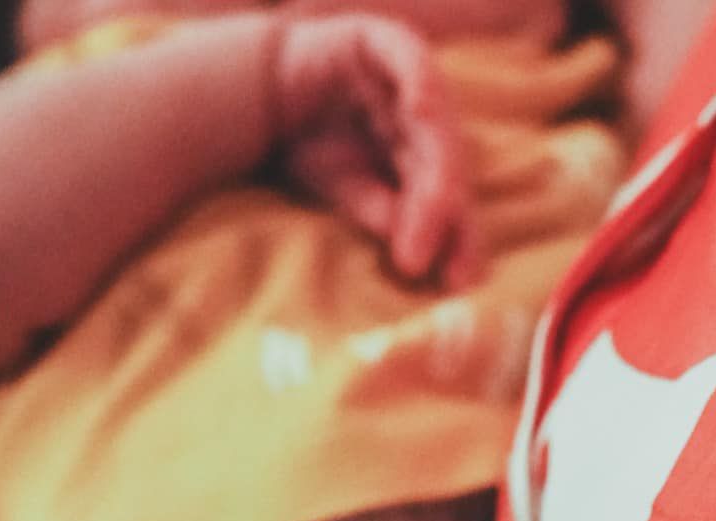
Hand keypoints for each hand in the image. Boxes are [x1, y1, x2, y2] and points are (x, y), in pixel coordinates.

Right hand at [274, 13, 481, 288]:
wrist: (258, 91)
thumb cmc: (307, 145)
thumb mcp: (344, 189)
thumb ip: (380, 210)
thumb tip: (413, 254)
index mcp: (422, 155)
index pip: (450, 198)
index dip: (458, 238)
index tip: (458, 284)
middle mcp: (424, 118)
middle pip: (447, 165)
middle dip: (440, 214)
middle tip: (421, 261)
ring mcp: (410, 78)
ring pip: (436, 122)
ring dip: (436, 164)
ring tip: (436, 204)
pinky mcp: (384, 41)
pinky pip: (410, 60)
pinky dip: (419, 82)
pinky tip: (421, 109)